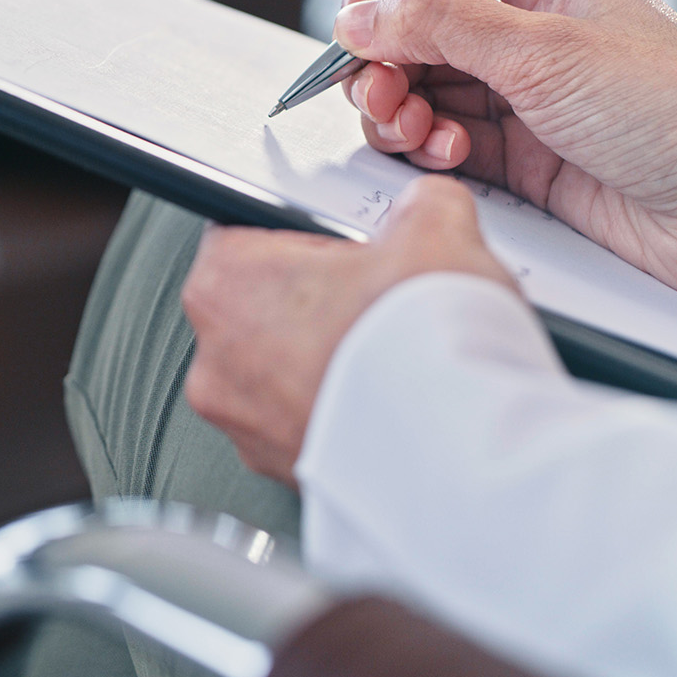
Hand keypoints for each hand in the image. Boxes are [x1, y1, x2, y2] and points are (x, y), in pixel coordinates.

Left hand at [183, 177, 513, 481]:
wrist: (461, 461)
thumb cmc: (425, 351)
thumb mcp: (436, 233)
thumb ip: (419, 205)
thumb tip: (424, 207)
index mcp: (224, 283)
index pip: (245, 229)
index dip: (306, 230)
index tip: (347, 240)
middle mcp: (216, 361)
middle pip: (265, 304)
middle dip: (321, 296)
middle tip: (381, 295)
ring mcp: (244, 426)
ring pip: (284, 369)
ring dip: (332, 357)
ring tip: (397, 352)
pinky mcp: (281, 471)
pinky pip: (308, 422)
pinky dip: (345, 410)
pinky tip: (396, 398)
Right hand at [330, 0, 676, 339]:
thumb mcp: (547, 52)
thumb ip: (442, 27)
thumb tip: (365, 12)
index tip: (356, 22)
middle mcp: (535, 32)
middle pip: (418, 29)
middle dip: (385, 61)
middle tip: (380, 94)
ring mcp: (528, 98)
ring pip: (424, 90)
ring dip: (402, 110)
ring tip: (415, 132)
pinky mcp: (526, 160)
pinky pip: (446, 143)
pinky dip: (429, 149)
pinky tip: (449, 157)